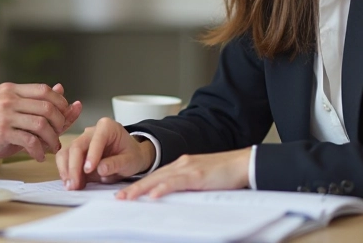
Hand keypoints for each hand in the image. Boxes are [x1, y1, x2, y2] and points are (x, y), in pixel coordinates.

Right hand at [0, 82, 81, 160]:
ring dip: (52, 138)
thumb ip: (28, 96)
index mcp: (10, 89)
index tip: (64, 113)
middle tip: (60, 133)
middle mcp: (9, 99)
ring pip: (41, 124)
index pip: (43, 90)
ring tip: (52, 147)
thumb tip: (59, 88)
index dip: (59, 101)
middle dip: (60, 122)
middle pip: (47, 107)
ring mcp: (5, 116)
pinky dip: (38, 150)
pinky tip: (38, 156)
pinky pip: (29, 141)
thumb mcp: (1, 99)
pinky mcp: (1, 133)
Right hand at [56, 117, 154, 189]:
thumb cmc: (131, 155)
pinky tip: (69, 183)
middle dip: (74, 166)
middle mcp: (90, 132)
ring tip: (71, 186)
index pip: (97, 139)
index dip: (91, 154)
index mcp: (107, 127)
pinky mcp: (75, 153)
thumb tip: (100, 169)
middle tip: (75, 184)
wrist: (129, 157)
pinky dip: (65, 172)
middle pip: (77, 146)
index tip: (88, 170)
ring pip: (66, 152)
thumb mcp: (130, 160)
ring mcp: (81, 141)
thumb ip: (117, 163)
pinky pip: (64, 160)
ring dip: (66, 170)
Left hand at [115, 148, 251, 199]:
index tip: (126, 193)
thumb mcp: (202, 179)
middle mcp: (182, 164)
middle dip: (134, 188)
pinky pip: (176, 183)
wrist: (244, 163)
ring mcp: (189, 168)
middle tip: (118, 198)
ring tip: (127, 198)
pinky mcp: (197, 175)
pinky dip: (163, 189)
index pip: (156, 176)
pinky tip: (152, 195)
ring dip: (141, 189)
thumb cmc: (226, 173)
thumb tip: (175, 197)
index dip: (140, 184)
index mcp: (182, 165)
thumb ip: (188, 185)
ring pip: (159, 179)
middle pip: (152, 177)